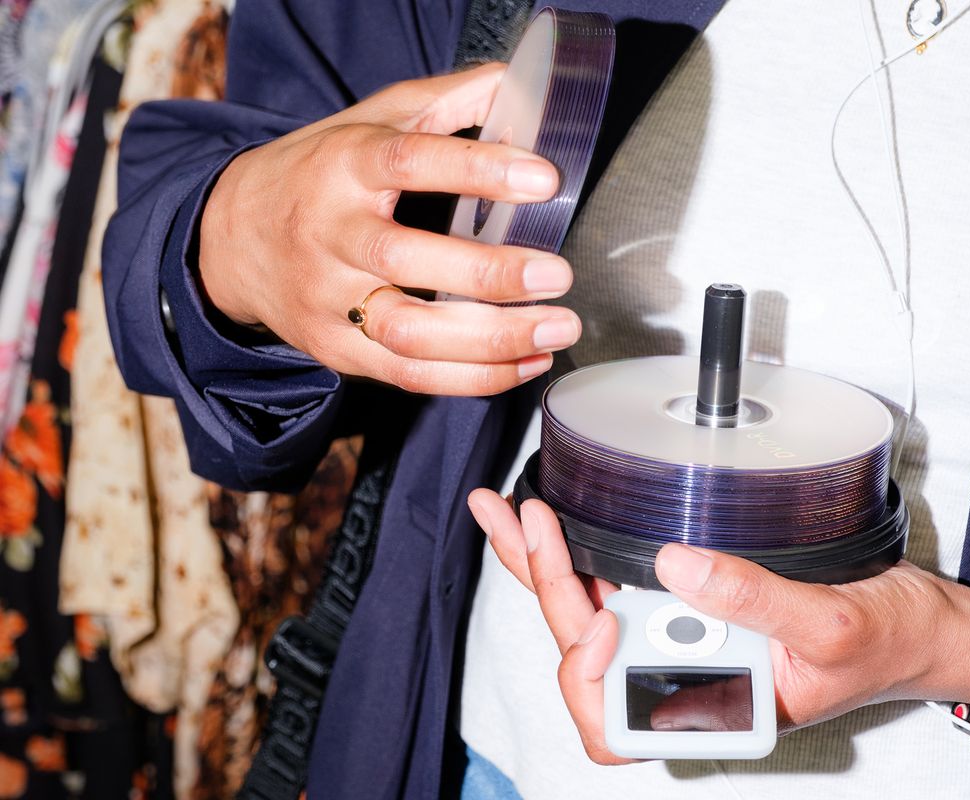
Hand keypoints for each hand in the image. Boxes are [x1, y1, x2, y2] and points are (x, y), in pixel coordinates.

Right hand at [199, 64, 580, 395]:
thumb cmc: (321, 172)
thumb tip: (518, 85)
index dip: (477, 170)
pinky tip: (527, 361)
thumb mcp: (372, 119)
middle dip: (487, 274)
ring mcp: (328, 299)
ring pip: (407, 333)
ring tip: (556, 329)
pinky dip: (474, 378)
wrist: (230, 239)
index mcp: (343, 166)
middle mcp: (329, 234)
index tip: (543, 179)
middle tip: (557, 274)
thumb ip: (447, 101)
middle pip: (402, 259)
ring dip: (489, 341)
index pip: (408, 162)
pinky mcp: (336, 350)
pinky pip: (408, 375)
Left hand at [467, 490, 969, 764]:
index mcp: (716, 708)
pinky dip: (575, 553)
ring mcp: (686, 642)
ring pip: (589, 615)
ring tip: (509, 513)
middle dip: (543, 585)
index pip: (620, 720)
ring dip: (540, 564)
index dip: (594, 674)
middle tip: (524, 520)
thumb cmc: (889, 644)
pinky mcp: (693, 603)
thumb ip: (755, 601)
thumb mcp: (829, 625)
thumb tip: (675, 565)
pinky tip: (550, 520)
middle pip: (587, 653)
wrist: (924, 625)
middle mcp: (689, 680)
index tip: (610, 612)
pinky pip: (620, 585)